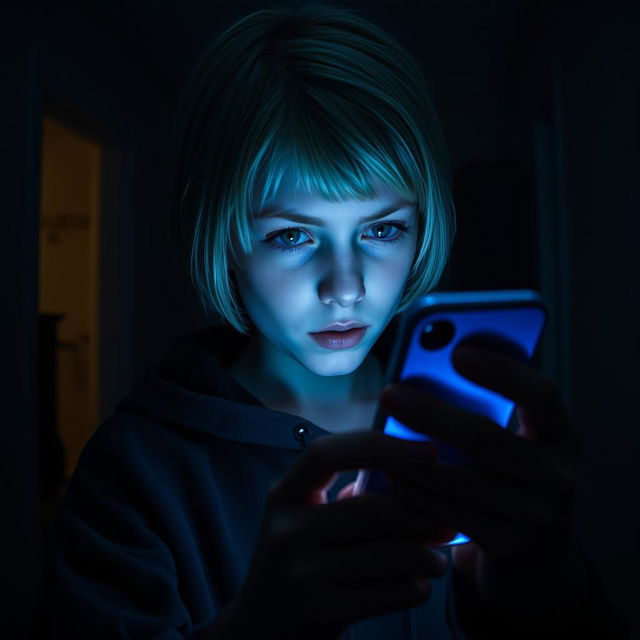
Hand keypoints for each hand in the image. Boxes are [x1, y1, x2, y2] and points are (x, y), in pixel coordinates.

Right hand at [227, 431, 453, 639]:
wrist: (263, 626)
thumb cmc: (298, 559)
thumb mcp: (307, 517)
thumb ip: (349, 495)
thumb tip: (416, 476)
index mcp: (284, 494)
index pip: (327, 452)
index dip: (379, 445)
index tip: (428, 450)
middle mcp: (286, 530)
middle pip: (369, 510)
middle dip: (420, 514)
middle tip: (450, 520)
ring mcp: (300, 573)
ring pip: (385, 554)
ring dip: (424, 555)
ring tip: (439, 559)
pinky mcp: (319, 612)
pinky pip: (386, 594)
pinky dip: (413, 588)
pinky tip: (420, 586)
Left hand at [376, 343, 588, 621]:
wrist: (539, 558)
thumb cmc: (514, 477)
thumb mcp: (520, 442)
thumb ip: (490, 409)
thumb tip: (431, 364)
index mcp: (562, 433)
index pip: (541, 394)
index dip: (501, 372)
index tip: (457, 352)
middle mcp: (558, 473)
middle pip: (489, 438)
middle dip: (433, 414)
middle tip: (390, 394)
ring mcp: (537, 514)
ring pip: (463, 482)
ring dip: (413, 459)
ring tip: (378, 438)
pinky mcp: (508, 546)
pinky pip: (451, 515)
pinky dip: (417, 494)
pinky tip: (391, 477)